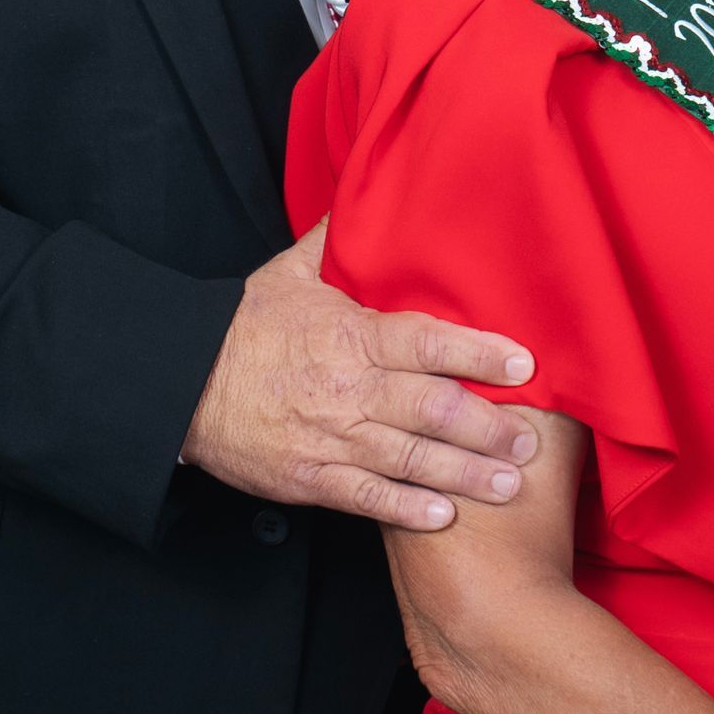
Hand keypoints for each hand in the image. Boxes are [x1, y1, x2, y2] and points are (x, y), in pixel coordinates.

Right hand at [182, 221, 540, 530]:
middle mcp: (351, 389)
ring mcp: (333, 438)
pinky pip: (369, 498)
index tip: (524, 363)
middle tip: (531, 438)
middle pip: (434, 407)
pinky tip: (445, 516)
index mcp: (352, 335)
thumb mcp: (287, 273)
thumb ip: (333, 242)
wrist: (181, 384)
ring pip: (413, 459)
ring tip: (509, 483)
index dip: (480, 353)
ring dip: (466, 473)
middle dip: (489, 425)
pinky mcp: (312, 478)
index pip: (429, 342)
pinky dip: (409, 510)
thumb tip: (362, 196)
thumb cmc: (241, 327)